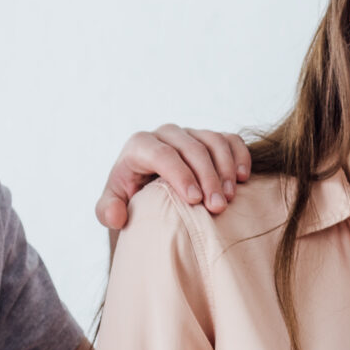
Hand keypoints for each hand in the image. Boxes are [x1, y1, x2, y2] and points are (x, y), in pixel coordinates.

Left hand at [96, 125, 253, 229]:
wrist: (149, 191)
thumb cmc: (131, 198)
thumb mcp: (113, 205)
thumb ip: (107, 210)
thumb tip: (116, 215)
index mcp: (140, 145)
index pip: (162, 154)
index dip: (180, 174)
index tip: (195, 200)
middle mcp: (165, 134)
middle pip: (191, 148)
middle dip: (207, 177)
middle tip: (217, 207)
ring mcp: (190, 134)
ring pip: (213, 141)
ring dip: (225, 169)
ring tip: (230, 197)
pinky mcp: (210, 139)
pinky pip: (229, 139)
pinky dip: (239, 156)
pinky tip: (243, 178)